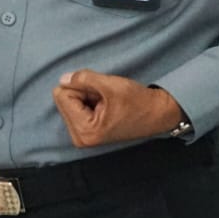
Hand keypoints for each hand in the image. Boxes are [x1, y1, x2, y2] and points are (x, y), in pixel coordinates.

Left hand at [52, 70, 184, 148]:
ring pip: (70, 104)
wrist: (156, 114)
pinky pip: (77, 110)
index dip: (81, 86)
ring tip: (107, 103)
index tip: (102, 93)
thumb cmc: (136, 101)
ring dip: (87, 97)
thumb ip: (82, 79)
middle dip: (83, 93)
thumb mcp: (109, 85)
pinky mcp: (87, 134)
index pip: (62, 95)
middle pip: (64, 101)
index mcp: (84, 130)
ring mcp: (83, 138)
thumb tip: (62, 79)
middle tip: (106, 98)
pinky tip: (106, 107)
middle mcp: (80, 138)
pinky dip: (90, 104)